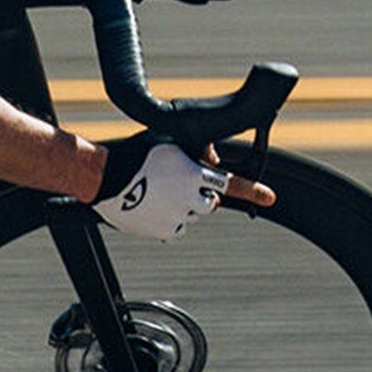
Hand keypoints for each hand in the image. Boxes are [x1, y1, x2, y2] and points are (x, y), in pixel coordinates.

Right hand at [94, 141, 273, 239]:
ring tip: (156, 193)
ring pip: (191, 216)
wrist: (102, 177)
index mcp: (193, 173)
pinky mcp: (163, 230)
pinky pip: (175, 228)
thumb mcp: (167, 140)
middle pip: (210, 202)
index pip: (230, 182)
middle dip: (201, 195)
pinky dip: (168, 220)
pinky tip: (151, 207)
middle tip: (179, 186)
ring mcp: (177, 216)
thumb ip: (195, 150)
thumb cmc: (133, 154)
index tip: (269, 198)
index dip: (252, 190)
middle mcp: (189, 197)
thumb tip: (213, 160)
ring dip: (182, 207)